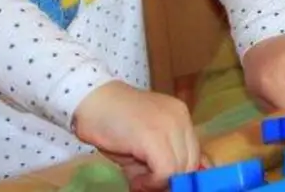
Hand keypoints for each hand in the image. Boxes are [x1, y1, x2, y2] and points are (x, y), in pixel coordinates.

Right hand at [73, 81, 198, 190]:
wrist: (90, 101)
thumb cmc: (111, 123)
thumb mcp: (142, 145)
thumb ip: (160, 163)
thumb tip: (168, 186)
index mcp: (181, 117)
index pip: (194, 154)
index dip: (179, 174)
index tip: (160, 181)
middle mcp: (181, 118)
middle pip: (191, 162)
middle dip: (171, 179)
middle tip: (146, 184)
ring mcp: (170, 125)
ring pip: (180, 168)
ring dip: (159, 182)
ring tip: (138, 181)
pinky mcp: (154, 136)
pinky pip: (166, 170)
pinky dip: (152, 182)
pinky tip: (136, 180)